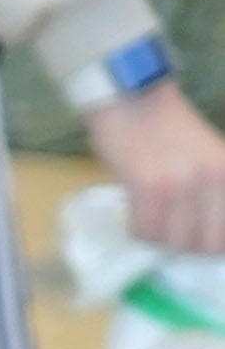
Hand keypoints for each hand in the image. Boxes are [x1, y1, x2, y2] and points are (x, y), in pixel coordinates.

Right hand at [83, 76, 224, 259]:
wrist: (133, 101)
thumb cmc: (171, 132)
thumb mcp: (211, 161)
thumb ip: (215, 196)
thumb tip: (211, 239)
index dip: (212, 247)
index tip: (198, 242)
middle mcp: (212, 182)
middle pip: (203, 246)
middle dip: (185, 246)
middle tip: (172, 233)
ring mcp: (179, 185)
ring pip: (172, 241)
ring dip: (159, 239)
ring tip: (153, 221)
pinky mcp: (146, 186)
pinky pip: (144, 230)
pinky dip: (138, 230)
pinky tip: (136, 213)